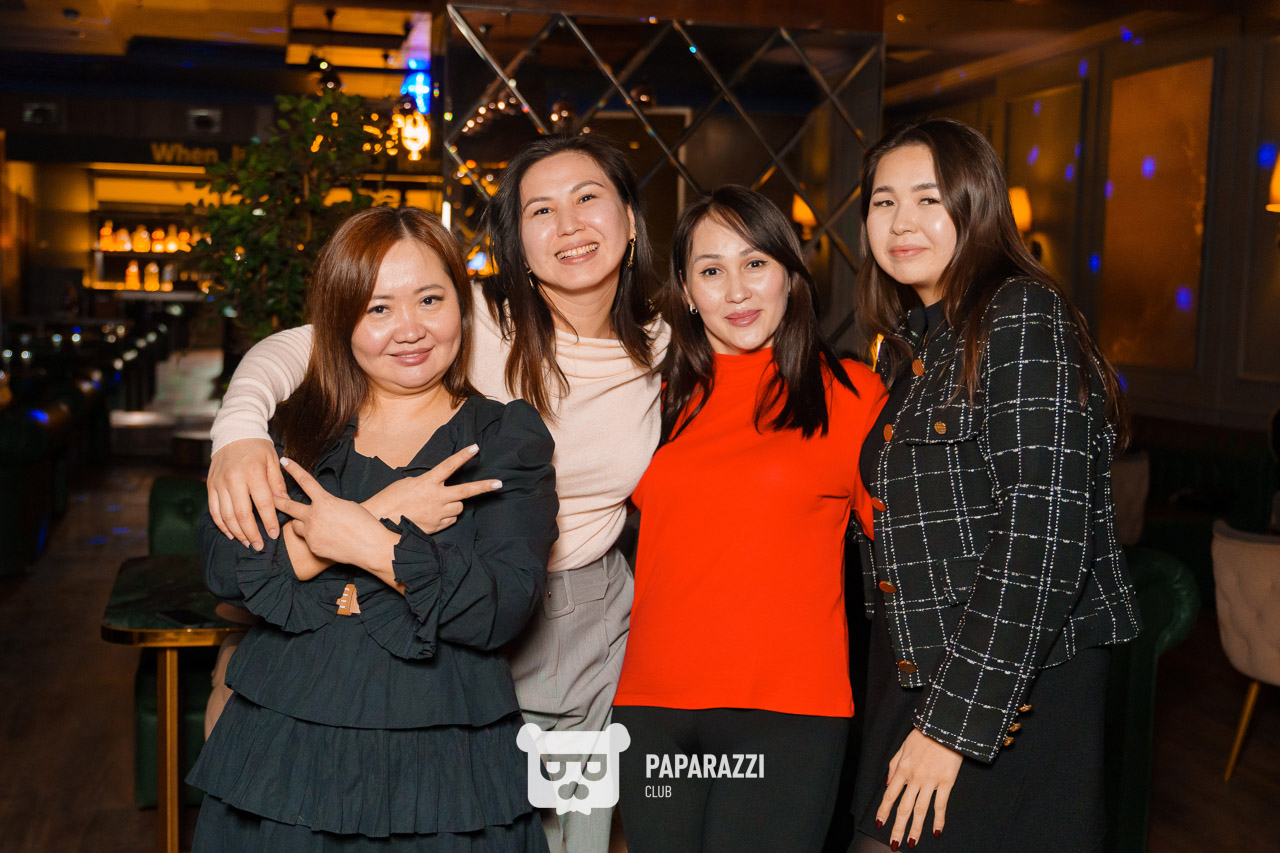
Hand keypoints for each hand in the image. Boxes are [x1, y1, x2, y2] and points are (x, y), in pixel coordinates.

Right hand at [208, 438, 286, 549]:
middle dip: (252, 533)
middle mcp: (234, 479)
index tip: (274, 534)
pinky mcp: (210, 485)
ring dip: (237, 532)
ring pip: (226, 515)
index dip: (269, 522)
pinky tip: (231, 533)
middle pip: (242, 514)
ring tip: (247, 543)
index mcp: (253, 472)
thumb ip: (277, 484)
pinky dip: (222, 524)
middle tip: (259, 546)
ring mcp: (219, 483)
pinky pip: (214, 510)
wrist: (234, 432)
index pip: (263, 504)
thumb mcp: (273, 461)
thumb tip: (284, 504)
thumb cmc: (257, 447)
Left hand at [275, 458, 393, 571]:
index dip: (294, 470)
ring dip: (300, 523)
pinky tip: (329, 541)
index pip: (305, 482)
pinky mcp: (313, 547)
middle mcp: (314, 517)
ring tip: (313, 526)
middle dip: (277, 501)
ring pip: (296, 526)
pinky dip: (314, 538)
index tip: (284, 461)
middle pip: (289, 507)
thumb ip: (329, 505)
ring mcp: (312, 533)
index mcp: (325, 502)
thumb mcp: (347, 506)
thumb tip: (321, 508)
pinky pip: (308, 540)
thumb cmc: (364, 524)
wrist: (370, 547)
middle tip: (269, 497)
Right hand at [362, 444, 501, 532]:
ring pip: (458, 507)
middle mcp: (436, 498)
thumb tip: (439, 484)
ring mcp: (438, 514)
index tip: (475, 448)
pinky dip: (447, 516)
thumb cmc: (391, 500)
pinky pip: (451, 519)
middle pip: (465, 492)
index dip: (463, 456)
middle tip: (498, 484)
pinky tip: (433, 515)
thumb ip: (428, 482)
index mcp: (427, 483)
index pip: (449, 466)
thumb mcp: (408, 484)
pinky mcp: (437, 527)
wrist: (381, 522)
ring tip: (438, 504)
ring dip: (454, 504)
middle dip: (484, 487)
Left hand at [877, 728, 962, 848]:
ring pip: (920, 810)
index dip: (884, 811)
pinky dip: (938, 820)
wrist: (943, 726)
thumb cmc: (924, 735)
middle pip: (904, 807)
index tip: (879, 824)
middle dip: (898, 827)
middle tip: (894, 843)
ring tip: (912, 842)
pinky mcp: (946, 782)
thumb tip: (887, 783)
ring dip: (915, 828)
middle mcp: (914, 778)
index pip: (890, 795)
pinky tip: (936, 832)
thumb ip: (894, 765)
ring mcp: (930, 781)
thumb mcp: (903, 747)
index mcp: (902, 769)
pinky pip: (941, 805)